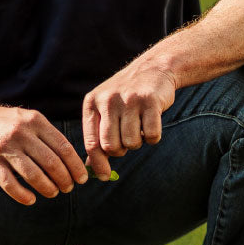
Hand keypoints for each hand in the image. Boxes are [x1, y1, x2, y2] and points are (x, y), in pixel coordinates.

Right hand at [0, 102, 87, 205]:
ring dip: (47, 188)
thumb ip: (48, 136)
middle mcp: (22, 132)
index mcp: (36, 121)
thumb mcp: (29, 120)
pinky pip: (10, 183)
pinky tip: (31, 199)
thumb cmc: (7, 124)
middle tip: (68, 188)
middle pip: (51, 162)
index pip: (63, 147)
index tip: (82, 178)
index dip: (75, 166)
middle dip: (64, 179)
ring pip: (33, 174)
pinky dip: (22, 195)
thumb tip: (73, 161)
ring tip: (53, 192)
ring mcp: (5, 147)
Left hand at [82, 60, 176, 178]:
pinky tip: (152, 123)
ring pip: (132, 143)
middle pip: (111, 146)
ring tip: (139, 127)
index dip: (97, 163)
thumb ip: (97, 135)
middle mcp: (108, 100)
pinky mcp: (150, 101)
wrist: (154, 68)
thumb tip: (89, 167)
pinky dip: (153, 136)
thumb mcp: (105, 109)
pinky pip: (152, 135)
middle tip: (127, 141)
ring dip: (138, 142)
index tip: (104, 176)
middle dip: (121, 151)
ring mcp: (130, 100)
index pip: (91, 142)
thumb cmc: (127, 96)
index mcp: (92, 103)